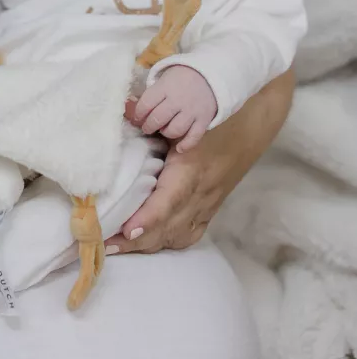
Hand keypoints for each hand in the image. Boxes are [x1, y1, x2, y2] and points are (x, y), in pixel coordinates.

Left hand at [107, 69, 294, 254]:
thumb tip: (122, 111)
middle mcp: (202, 192)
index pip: (169, 201)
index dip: (148, 219)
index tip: (125, 231)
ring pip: (178, 235)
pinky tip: (146, 242)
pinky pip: (189, 234)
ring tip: (117, 247)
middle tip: (105, 245)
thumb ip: (152, 117)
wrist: (254, 119)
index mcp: (192, 168)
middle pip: (169, 226)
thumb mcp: (183, 115)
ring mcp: (208, 204)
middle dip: (137, 240)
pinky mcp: (211, 208)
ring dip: (148, 245)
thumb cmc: (214, 115)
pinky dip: (167, 241)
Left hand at [132, 63, 216, 151]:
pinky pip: (194, 137)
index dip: (138, 114)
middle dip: (149, 126)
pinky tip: (179, 148)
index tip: (137, 118)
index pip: (146, 104)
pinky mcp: (204, 120)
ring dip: (165, 133)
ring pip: (175, 130)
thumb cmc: (182, 78)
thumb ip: (151, 92)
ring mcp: (192, 111)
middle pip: (158, 119)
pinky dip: (186, 145)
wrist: (210, 76)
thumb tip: (130, 106)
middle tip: (147, 127)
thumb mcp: (164, 78)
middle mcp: (178, 100)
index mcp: (165, 87)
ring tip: (163, 130)